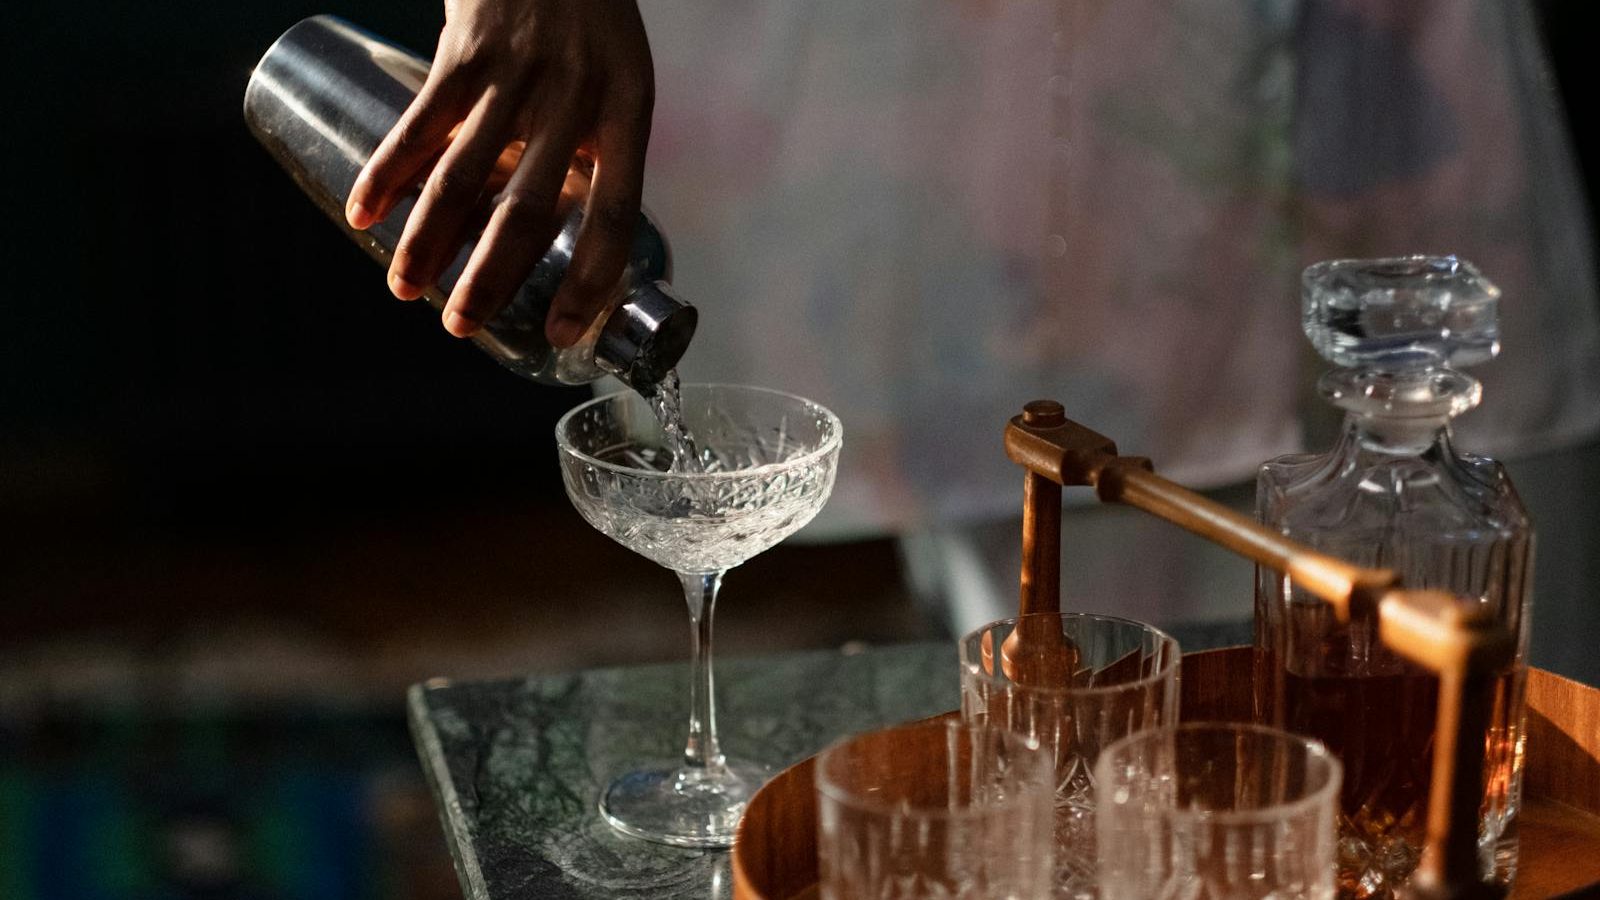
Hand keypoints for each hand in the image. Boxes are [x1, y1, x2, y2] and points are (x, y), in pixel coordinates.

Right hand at [345, 0, 654, 347]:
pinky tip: (365, 214)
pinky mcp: (464, 51)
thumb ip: (592, 149)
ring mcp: (518, 74)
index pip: (617, 217)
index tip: (558, 332)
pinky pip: (420, 124)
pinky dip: (386, 173)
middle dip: (489, 280)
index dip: (590, 282)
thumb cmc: (586, 20)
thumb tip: (560, 233)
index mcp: (628, 114)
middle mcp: (578, 99)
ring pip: (464, 176)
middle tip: (460, 328)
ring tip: (404, 289)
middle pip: (530, 211)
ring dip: (427, 241)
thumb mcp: (617, 79)